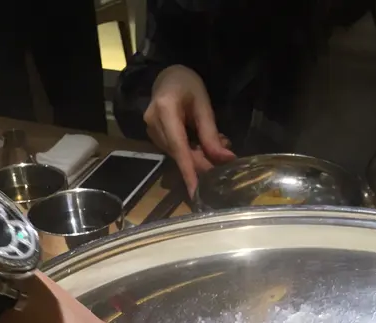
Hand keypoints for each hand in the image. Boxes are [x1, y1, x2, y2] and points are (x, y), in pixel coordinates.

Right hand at [144, 64, 235, 195]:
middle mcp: (153, 124)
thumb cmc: (186, 83)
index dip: (189, 172)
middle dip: (202, 163)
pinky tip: (203, 145)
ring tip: (218, 146)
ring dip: (198, 156)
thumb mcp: (203, 103)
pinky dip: (190, 152)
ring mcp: (151, 131)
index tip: (196, 193)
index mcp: (165, 110)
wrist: (166, 76)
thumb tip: (225, 159)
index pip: (179, 148)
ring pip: (177, 155)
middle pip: (179, 154)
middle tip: (224, 164)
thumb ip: (211, 133)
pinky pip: (174, 150)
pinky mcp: (154, 136)